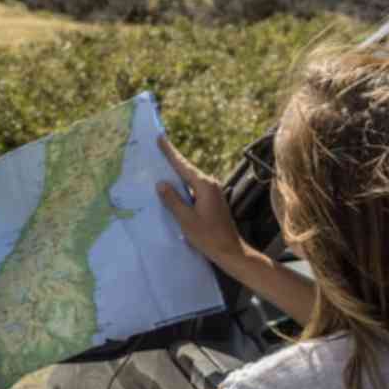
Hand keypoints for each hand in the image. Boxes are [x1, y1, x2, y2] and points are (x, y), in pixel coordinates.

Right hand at [156, 136, 245, 263]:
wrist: (230, 251)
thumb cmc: (208, 236)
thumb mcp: (186, 219)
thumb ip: (173, 200)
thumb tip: (161, 183)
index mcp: (204, 186)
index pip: (182, 165)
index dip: (170, 152)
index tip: (160, 138)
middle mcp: (210, 185)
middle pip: (186, 169)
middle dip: (171, 159)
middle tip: (157, 147)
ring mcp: (212, 192)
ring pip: (189, 179)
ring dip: (176, 174)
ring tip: (159, 166)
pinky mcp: (211, 200)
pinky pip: (193, 188)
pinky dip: (181, 186)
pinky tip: (171, 188)